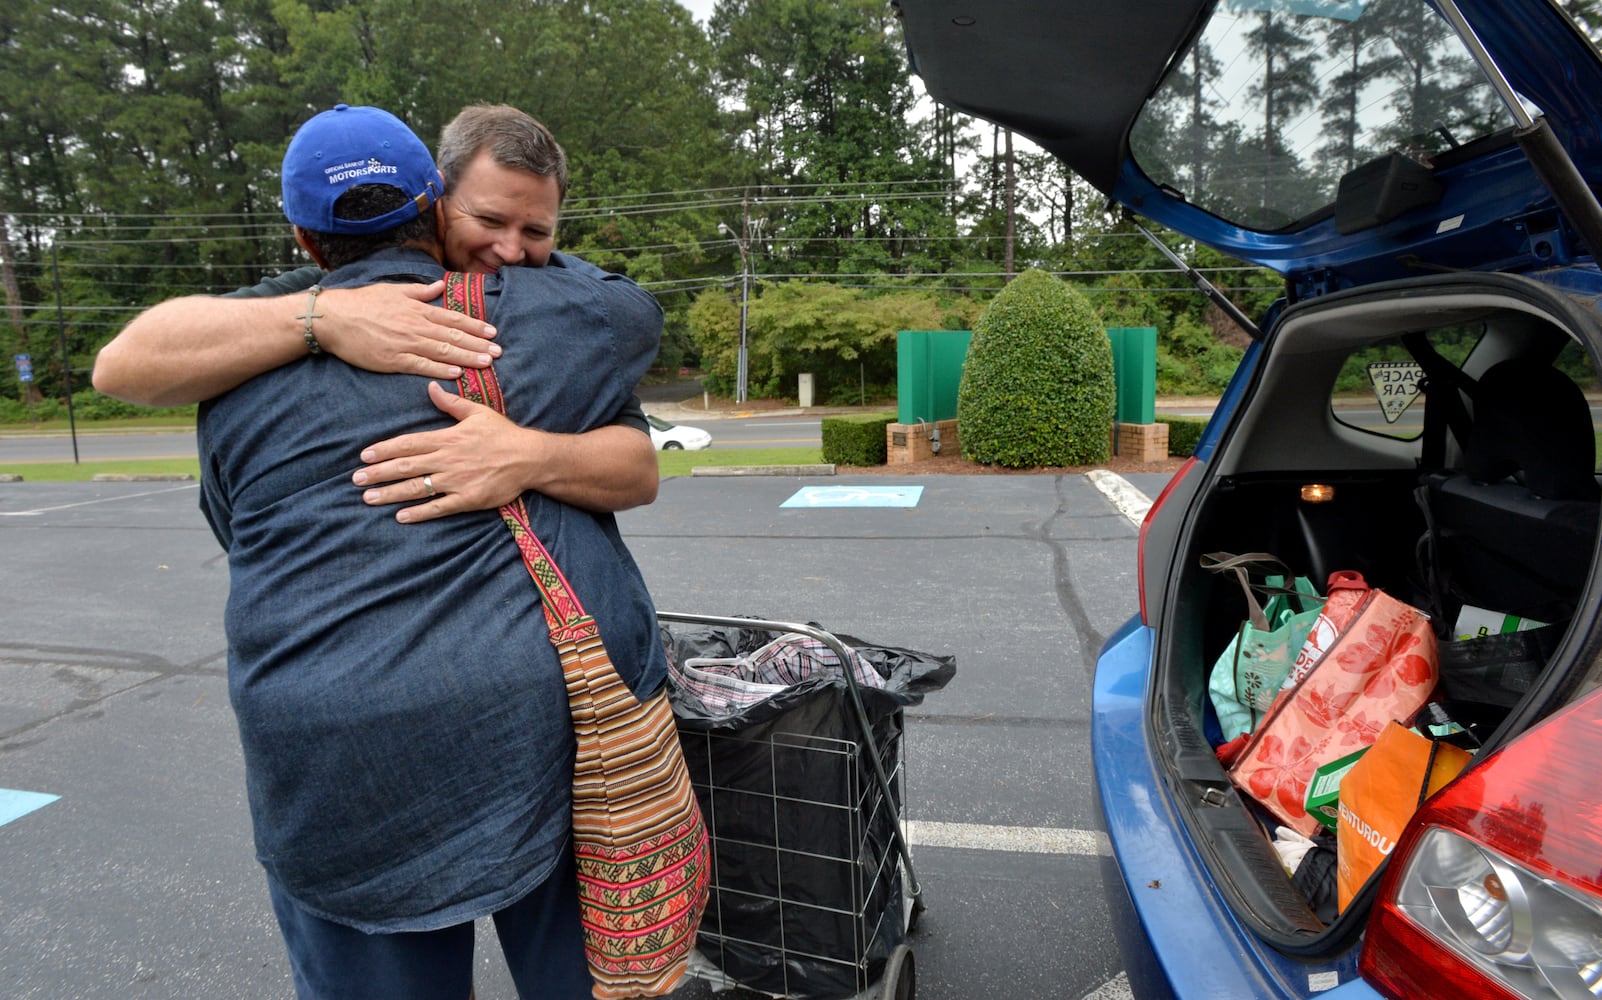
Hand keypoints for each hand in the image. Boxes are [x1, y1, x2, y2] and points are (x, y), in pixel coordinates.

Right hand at [316, 280, 499, 378]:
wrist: (334, 317)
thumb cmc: (362, 302)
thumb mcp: (393, 290)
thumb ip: (419, 291)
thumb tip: (440, 286)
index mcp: (417, 309)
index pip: (453, 319)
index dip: (475, 326)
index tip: (492, 332)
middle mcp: (416, 326)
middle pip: (453, 337)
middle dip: (478, 344)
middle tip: (498, 351)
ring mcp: (406, 343)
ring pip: (443, 352)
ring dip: (467, 358)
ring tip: (487, 363)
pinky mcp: (394, 360)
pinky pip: (422, 365)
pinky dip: (441, 369)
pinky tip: (457, 373)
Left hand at [352, 381, 539, 522]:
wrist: (530, 458)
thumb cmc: (504, 434)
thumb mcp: (478, 412)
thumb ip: (451, 403)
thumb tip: (431, 388)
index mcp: (447, 438)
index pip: (408, 443)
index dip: (384, 450)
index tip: (364, 456)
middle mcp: (447, 460)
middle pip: (405, 466)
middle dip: (378, 473)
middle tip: (356, 479)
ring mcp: (456, 481)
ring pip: (416, 488)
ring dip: (390, 493)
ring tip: (368, 498)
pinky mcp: (467, 499)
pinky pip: (438, 507)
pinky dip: (419, 513)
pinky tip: (400, 516)